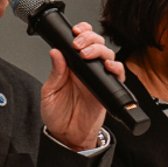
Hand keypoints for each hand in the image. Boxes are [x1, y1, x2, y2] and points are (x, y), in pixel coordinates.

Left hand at [40, 23, 124, 150]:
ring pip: (108, 56)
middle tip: (79, 44)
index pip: (79, 42)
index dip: (81, 32)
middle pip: (96, 44)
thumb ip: (55, 73)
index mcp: (70, 66)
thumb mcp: (50, 92)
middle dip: (90, 38)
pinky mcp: (107, 90)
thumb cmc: (57, 114)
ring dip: (100, 50)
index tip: (75, 30)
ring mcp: (97, 79)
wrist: (67, 136)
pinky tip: (108, 67)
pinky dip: (116, 68)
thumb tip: (56, 52)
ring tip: (88, 54)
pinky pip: (117, 76)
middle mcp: (85, 70)